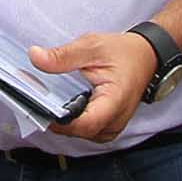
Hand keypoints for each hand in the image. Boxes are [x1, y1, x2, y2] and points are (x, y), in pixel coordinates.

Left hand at [31, 31, 157, 142]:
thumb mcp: (92, 46)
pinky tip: (64, 105)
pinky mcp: (107, 127)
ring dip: (63, 121)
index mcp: (115, 101)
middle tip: (38, 98)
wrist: (145, 57)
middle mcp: (116, 120)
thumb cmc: (123, 52)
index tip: (41, 107)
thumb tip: (36, 57)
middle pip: (79, 131)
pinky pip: (85, 131)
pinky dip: (72, 120)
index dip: (60, 120)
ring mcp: (112, 127)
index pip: (86, 123)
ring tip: (51, 100)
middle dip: (57, 118)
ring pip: (80, 134)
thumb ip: (63, 55)